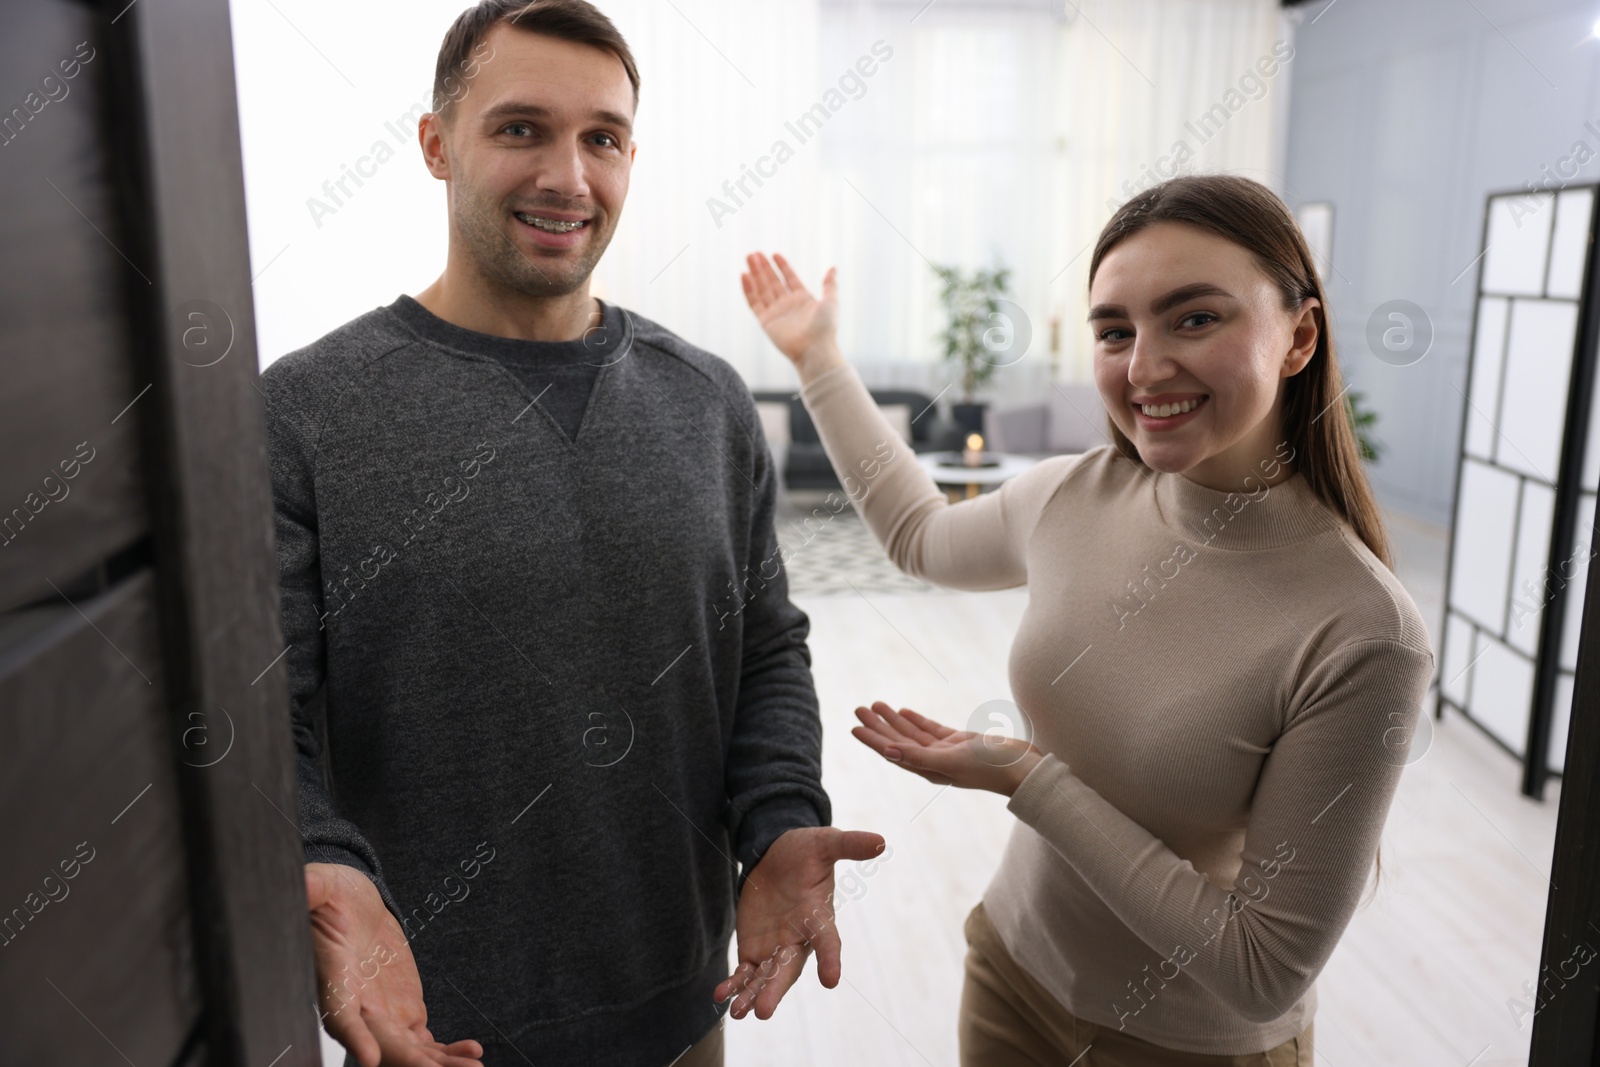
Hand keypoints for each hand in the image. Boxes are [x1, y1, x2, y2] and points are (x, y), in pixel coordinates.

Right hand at [305, 863, 483, 1066]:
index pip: (339, 1015)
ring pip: (409, 1052)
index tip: (372, 1058)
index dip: (354, 1037)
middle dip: (409, 1063)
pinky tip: (472, 1055)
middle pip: (381, 1046)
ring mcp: (382, 1014)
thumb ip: (313, 887)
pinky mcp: (404, 1011)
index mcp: (332, 980)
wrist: (352, 905)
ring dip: (437, 1064)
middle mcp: (356, 1008)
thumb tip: (303, 882)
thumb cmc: (330, 896)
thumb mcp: (321, 884)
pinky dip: (446, 1053)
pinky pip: (424, 1043)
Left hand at [714, 826, 886, 1019]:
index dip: (830, 958)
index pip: (827, 940)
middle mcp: (798, 939)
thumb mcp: (825, 842)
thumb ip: (848, 844)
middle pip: (788, 969)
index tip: (831, 980)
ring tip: (739, 1013)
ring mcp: (776, 947)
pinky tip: (721, 996)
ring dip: (752, 995)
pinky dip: (735, 985)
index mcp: (818, 916)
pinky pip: (746, 973)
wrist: (778, 857)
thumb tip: (880, 841)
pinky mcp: (755, 949)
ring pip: (765, 977)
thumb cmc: (807, 852)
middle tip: (763, 1011)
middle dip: (775, 990)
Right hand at [740, 252, 844, 383]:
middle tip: (754, 253)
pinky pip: (754, 303)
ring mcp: (776, 312)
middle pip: (773, 282)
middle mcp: (788, 304)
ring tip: (749, 258)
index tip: (774, 254)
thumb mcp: (831, 302)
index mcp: (803, 299)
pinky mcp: (766, 321)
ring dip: (755, 274)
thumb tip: (833, 268)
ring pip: (762, 289)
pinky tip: (744, 275)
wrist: (814, 349)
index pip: (789, 278)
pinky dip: (748, 289)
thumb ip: (830, 285)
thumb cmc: (825, 328)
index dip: (782, 266)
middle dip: (764, 267)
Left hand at [851, 701, 1044, 796]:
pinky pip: (931, 730)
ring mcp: (947, 752)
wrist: (1025, 769)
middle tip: (859, 707)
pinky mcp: (960, 743)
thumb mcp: (953, 760)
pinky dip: (916, 720)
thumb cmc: (992, 767)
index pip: (893, 752)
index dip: (873, 740)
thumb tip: (887, 752)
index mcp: (929, 770)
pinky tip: (903, 711)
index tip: (854, 726)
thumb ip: (920, 757)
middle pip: (899, 741)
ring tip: (875, 704)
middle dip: (878, 725)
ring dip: (894, 719)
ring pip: (913, 734)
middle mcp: (934, 762)